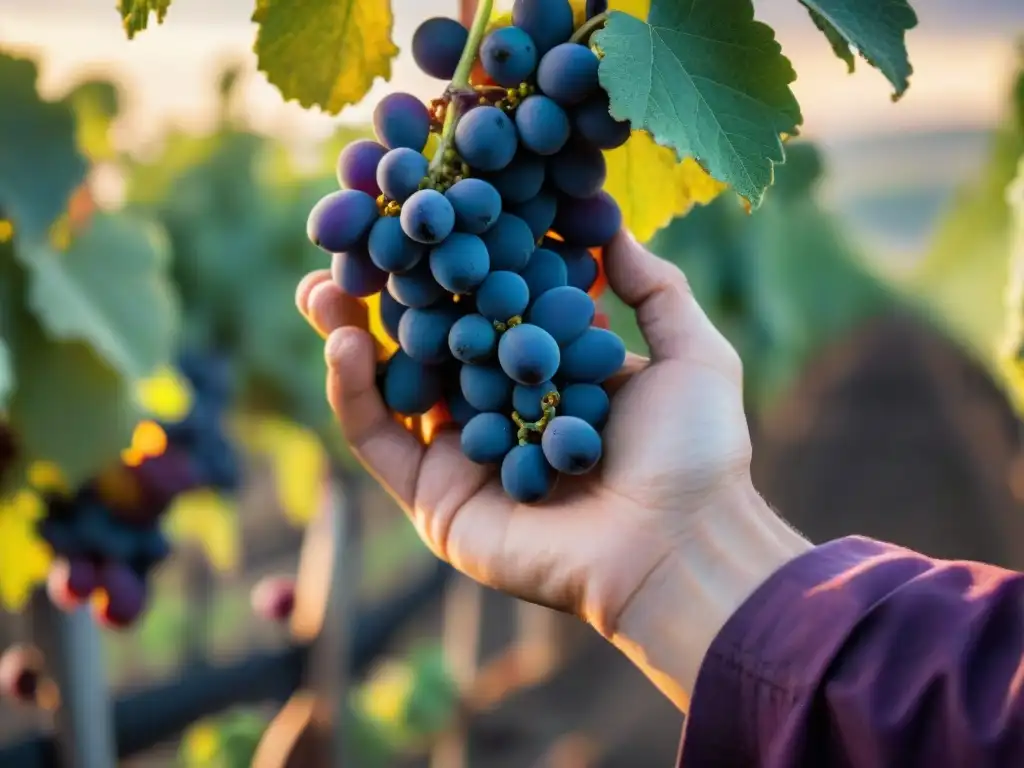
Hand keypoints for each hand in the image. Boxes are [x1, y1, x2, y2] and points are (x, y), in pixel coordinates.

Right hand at [296, 231, 751, 638]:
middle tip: (348, 239)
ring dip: (347, 331)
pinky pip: (377, 438)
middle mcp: (496, 406)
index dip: (455, 258)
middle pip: (426, 339)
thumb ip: (653, 287)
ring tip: (321, 283)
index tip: (426, 205)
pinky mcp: (433, 496)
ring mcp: (460, 452)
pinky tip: (344, 342)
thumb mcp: (691, 352)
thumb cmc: (695, 452)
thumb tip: (609, 223)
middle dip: (384, 291)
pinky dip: (351, 391)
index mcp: (547, 371)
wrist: (679, 546)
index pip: (486, 303)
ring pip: (388, 384)